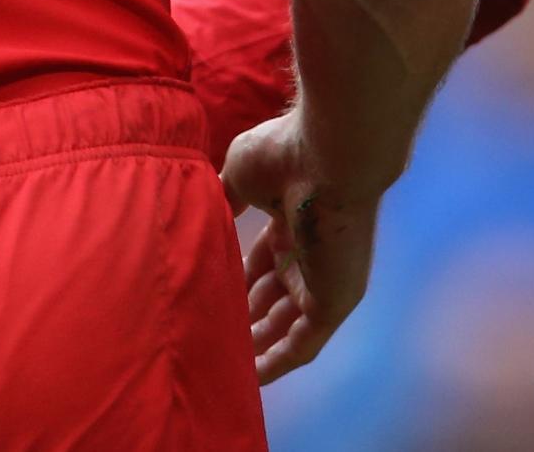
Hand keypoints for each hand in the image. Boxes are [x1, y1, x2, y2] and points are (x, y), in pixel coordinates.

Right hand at [222, 109, 380, 383]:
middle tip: (211, 333)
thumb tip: (200, 207)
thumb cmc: (283, 157)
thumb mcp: (240, 177)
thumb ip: (224, 199)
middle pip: (273, 296)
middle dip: (245, 316)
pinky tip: (253, 377)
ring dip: (258, 344)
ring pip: (286, 324)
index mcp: (288, 222)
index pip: (260, 262)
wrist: (328, 157)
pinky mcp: (332, 301)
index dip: (234, 280)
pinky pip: (304, 342)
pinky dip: (279, 361)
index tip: (207, 294)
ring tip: (223, 362)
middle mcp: (308, 254)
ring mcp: (322, 280)